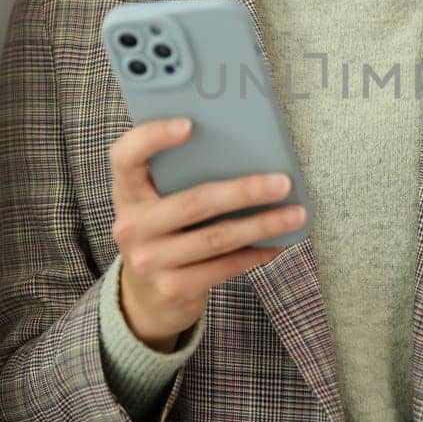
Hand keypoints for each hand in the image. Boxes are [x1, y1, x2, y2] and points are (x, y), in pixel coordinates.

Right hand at [109, 119, 307, 349]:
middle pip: (194, 202)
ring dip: (262, 225)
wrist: (146, 297)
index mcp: (127, 192)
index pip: (125, 157)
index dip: (152, 137)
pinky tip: (279, 242)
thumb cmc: (165, 231)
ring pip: (216, 238)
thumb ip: (181, 178)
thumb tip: (249, 152)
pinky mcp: (172, 288)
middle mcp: (131, 226)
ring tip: (296, 214)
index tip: (189, 124)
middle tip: (283, 182)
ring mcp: (149, 260)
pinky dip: (256, 252)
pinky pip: (224, 266)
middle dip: (245, 191)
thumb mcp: (158, 203)